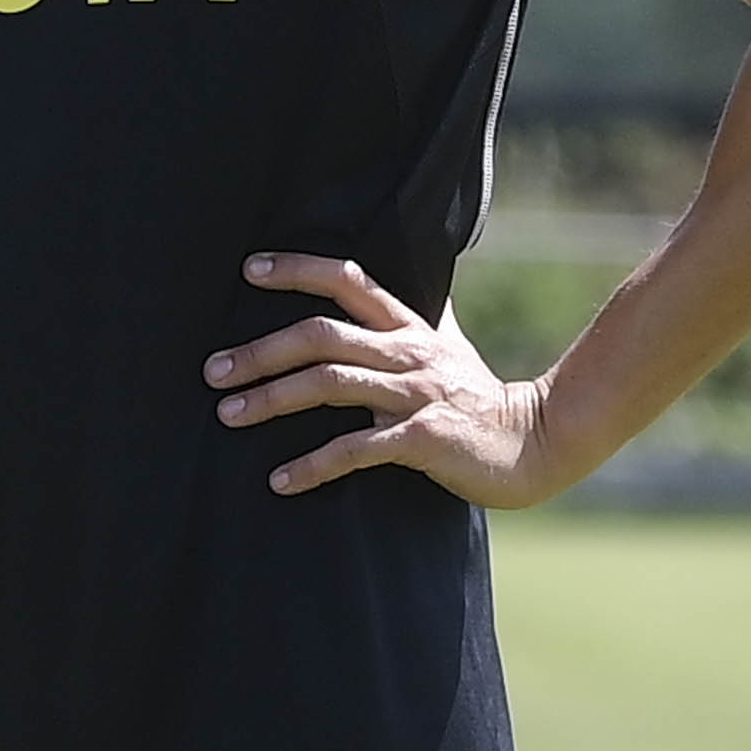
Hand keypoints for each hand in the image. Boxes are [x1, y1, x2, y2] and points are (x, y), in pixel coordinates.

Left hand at [206, 252, 579, 505]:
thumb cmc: (480, 397)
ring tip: (228, 415)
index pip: (349, 281)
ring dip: (272, 399)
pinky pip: (355, 448)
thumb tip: (396, 284)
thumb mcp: (447, 347)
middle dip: (261, 351)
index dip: (299, 270)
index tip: (249, 269)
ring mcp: (414, 394)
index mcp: (409, 328)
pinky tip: (280, 481)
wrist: (536, 444)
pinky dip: (313, 464)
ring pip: (330, 383)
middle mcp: (407, 353)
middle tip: (213, 371)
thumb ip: (417, 318)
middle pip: (321, 336)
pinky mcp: (421, 438)